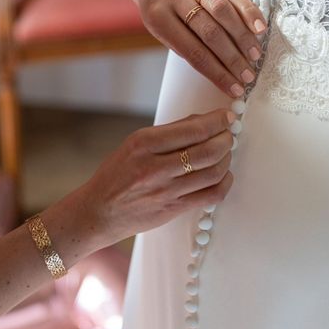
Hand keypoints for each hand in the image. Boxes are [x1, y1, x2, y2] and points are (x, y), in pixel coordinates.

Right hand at [55, 109, 235, 248]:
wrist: (98, 212)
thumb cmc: (116, 175)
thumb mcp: (134, 144)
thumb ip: (169, 132)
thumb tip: (204, 120)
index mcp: (144, 144)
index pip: (193, 129)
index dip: (217, 121)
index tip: (226, 116)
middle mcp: (155, 167)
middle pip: (207, 151)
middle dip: (226, 139)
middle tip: (229, 134)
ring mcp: (166, 191)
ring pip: (213, 172)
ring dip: (226, 159)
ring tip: (225, 152)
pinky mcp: (173, 209)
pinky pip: (211, 195)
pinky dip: (225, 182)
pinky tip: (224, 174)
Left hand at [129, 0, 266, 97]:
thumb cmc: (160, 10)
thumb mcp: (162, 31)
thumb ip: (187, 47)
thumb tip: (221, 71)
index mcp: (159, 18)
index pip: (193, 52)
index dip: (217, 73)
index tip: (234, 88)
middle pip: (210, 33)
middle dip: (232, 58)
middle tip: (247, 75)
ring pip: (223, 12)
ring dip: (242, 37)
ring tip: (255, 55)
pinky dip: (248, 11)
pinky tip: (259, 27)